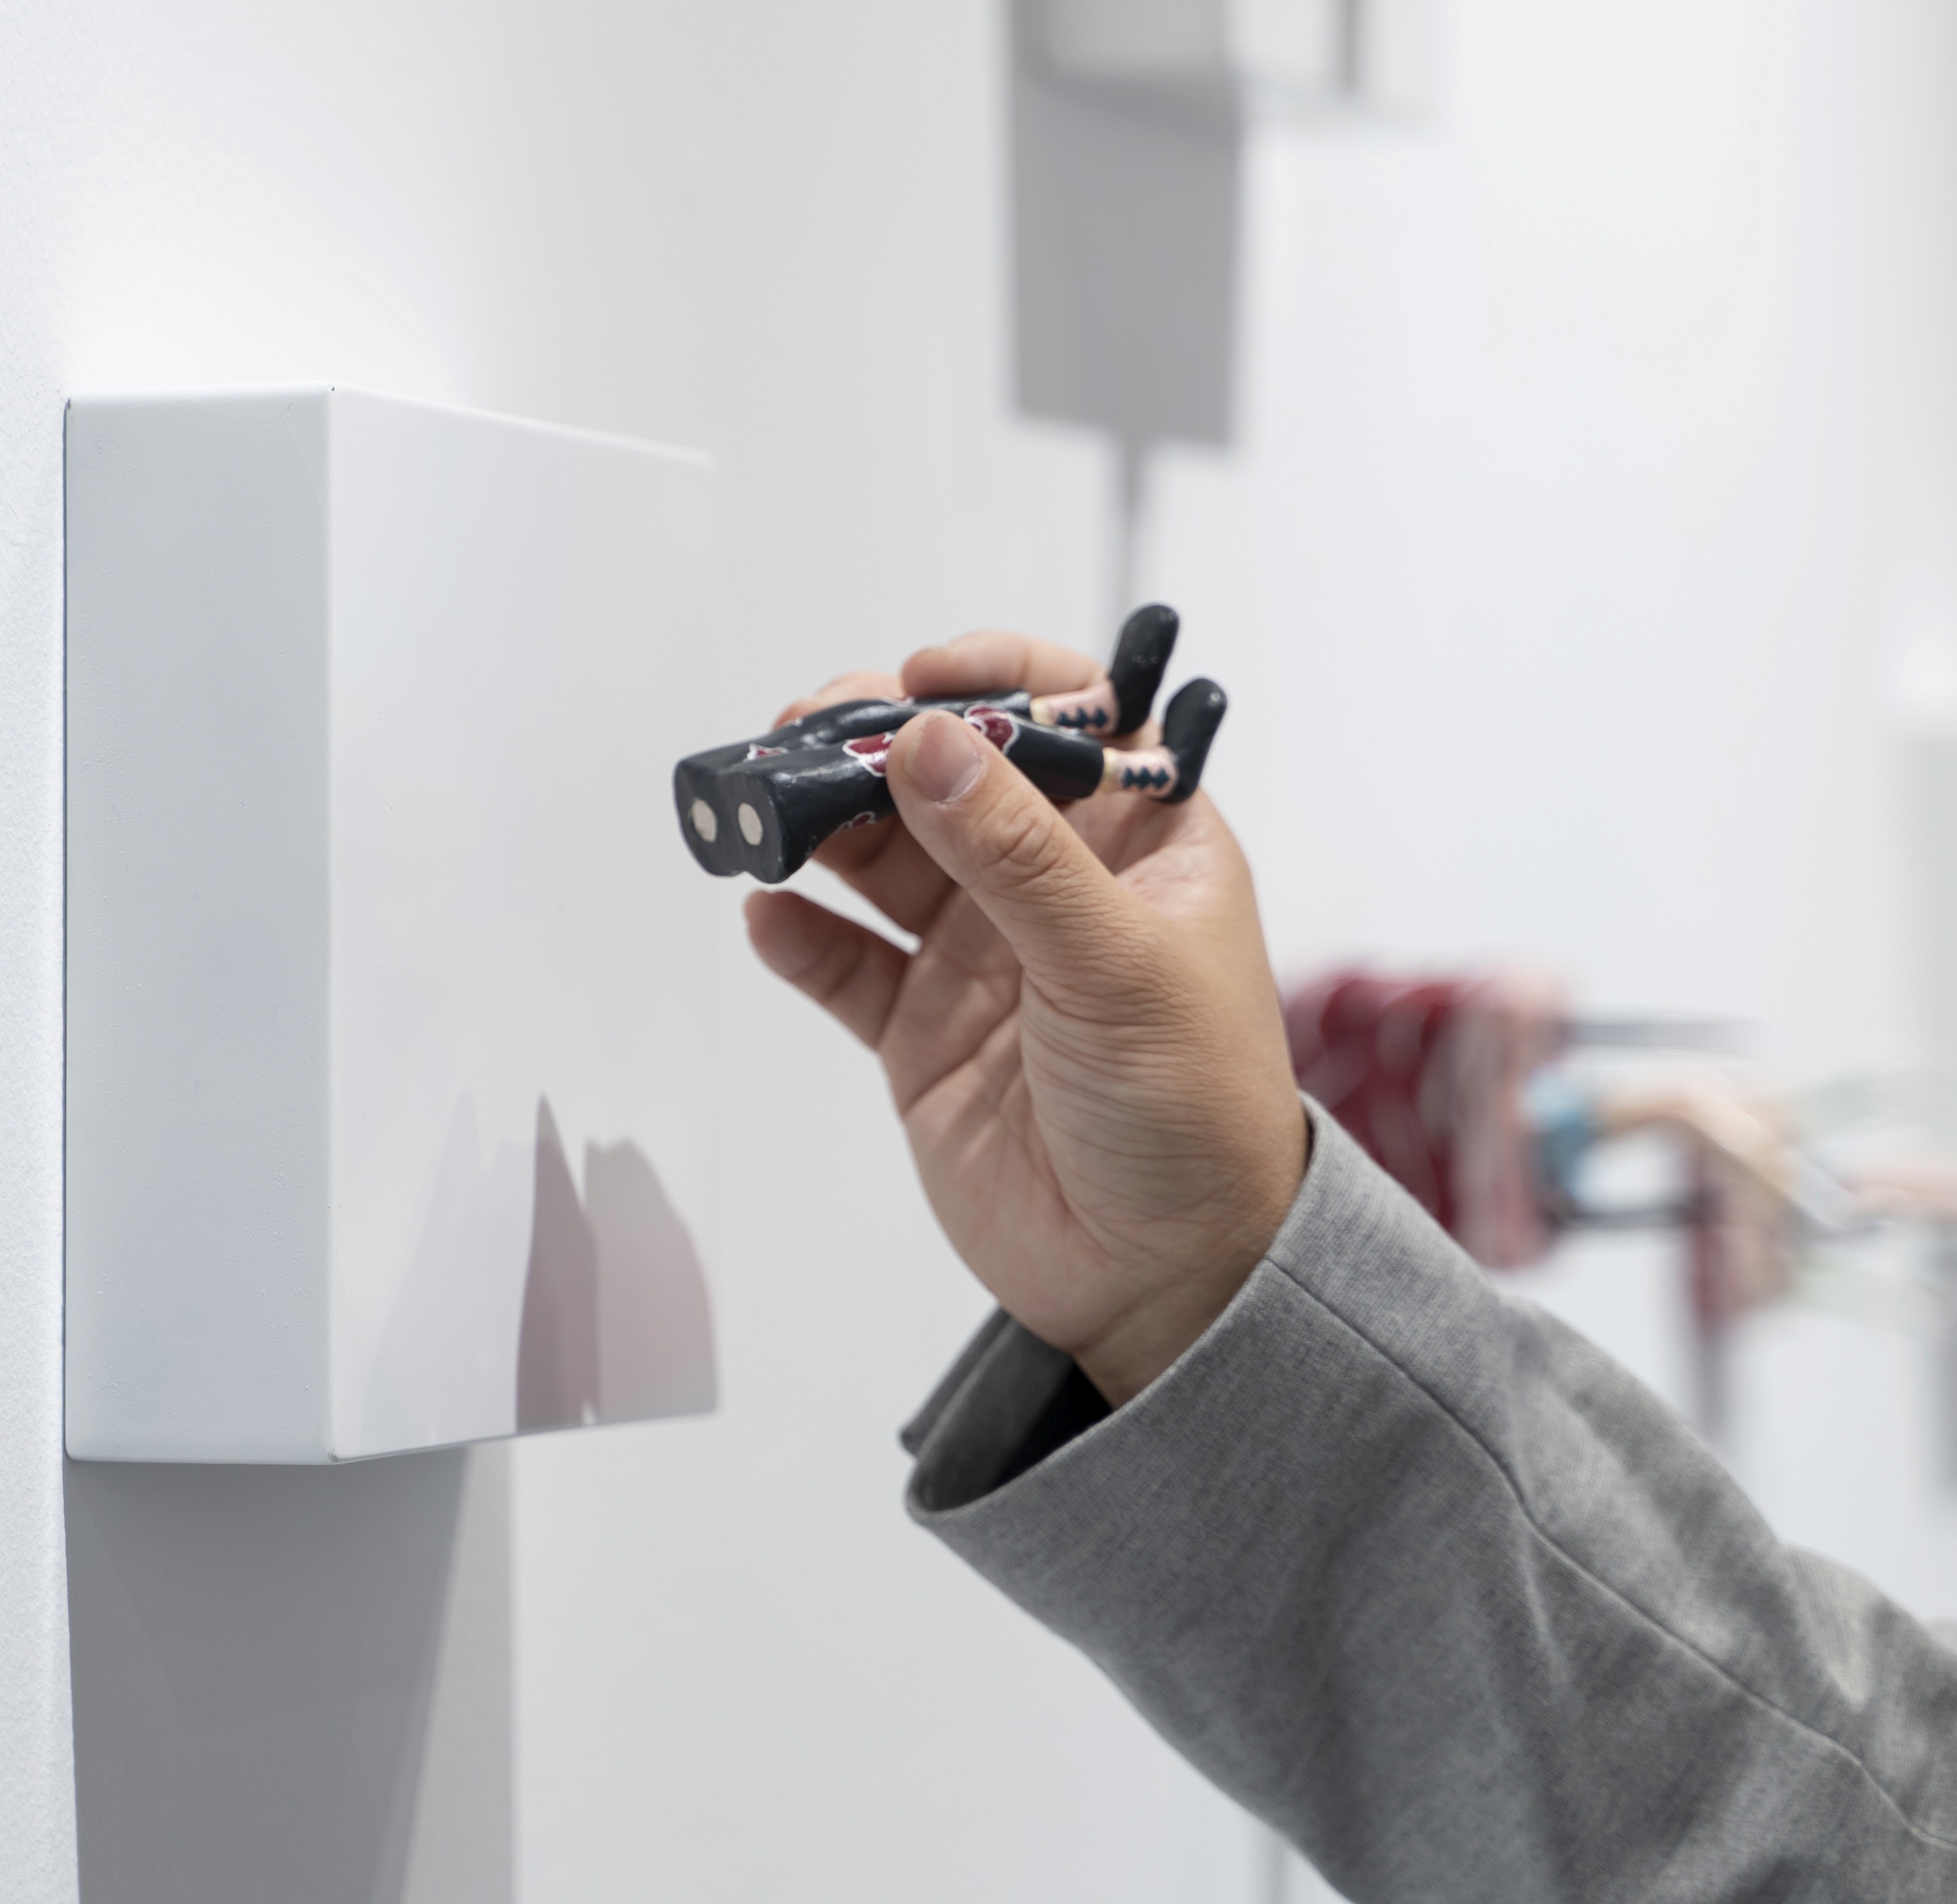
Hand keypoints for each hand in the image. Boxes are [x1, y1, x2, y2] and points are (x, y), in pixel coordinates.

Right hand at [742, 630, 1309, 1403]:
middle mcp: (1056, 884)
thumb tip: (928, 740)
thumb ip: (1016, 853)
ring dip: (821, 823)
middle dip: (876, 743)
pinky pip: (844, 964)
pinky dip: (800, 935)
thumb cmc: (1193, 1114)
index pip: (1071, 718)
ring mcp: (981, 956)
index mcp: (1141, 843)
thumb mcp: (1116, 965)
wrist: (1163, 1279)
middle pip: (952, 775)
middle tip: (806, 732)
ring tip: (763, 806)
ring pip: (882, 857)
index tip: (925, 677)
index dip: (1000, 682)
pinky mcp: (922, 1033)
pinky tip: (767, 913)